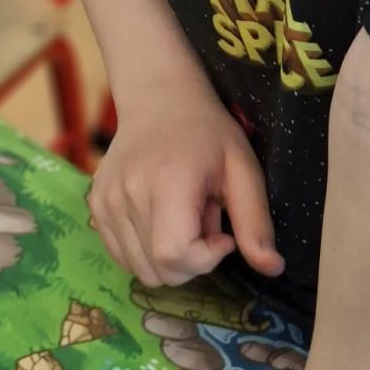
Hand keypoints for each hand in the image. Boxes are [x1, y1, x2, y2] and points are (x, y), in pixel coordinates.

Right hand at [89, 90, 285, 288]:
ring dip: (169, 255)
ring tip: (180, 214)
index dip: (205, 259)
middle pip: (159, 271)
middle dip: (191, 259)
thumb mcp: (243, 168)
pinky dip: (146, 251)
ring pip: (141, 270)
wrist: (159, 98)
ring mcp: (105, 200)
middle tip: (202, 217)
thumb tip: (274, 270)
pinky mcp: (96, 205)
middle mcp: (127, 192)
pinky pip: (123, 256)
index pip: (173, 256)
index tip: (222, 234)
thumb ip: (255, 221)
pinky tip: (160, 216)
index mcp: (166, 181)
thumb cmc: (207, 132)